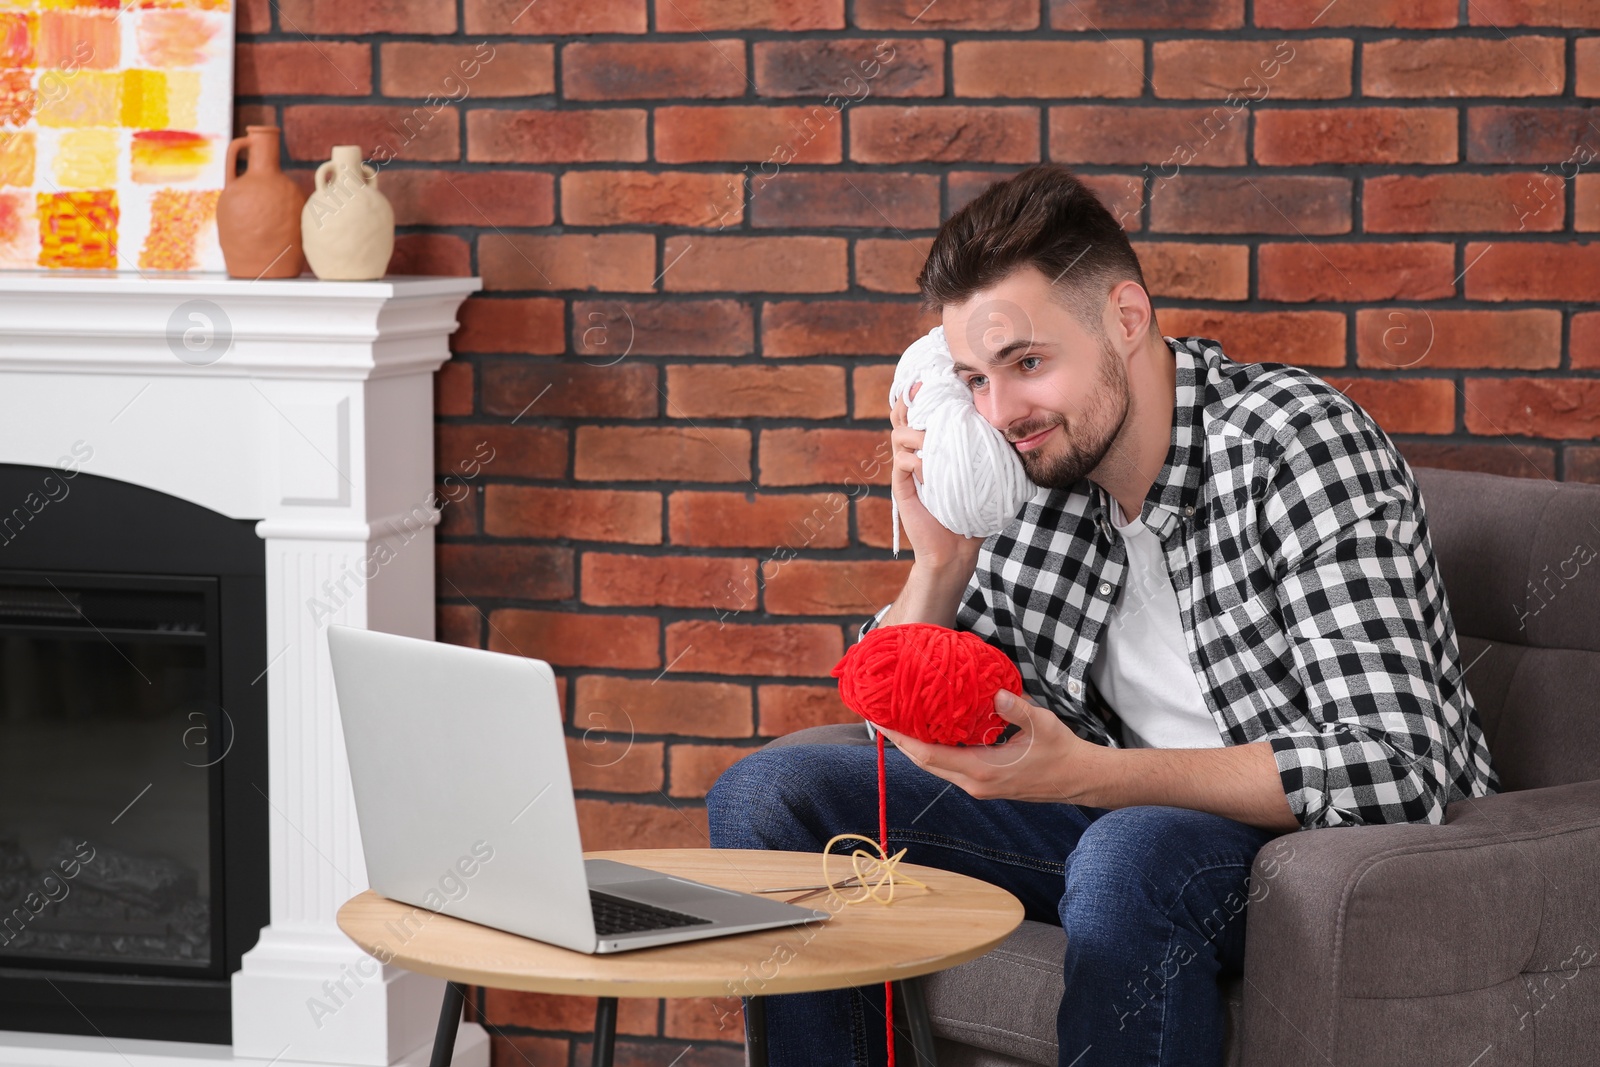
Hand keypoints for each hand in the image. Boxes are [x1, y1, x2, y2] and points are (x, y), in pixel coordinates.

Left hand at [876, 689, 1103, 804]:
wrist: (1079, 778)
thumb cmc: (1061, 751)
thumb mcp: (1040, 724)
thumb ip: (1016, 708)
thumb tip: (995, 692)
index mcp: (982, 771)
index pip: (931, 756)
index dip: (903, 740)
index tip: (883, 722)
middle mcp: (974, 783)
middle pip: (926, 763)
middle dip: (902, 741)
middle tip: (881, 716)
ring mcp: (978, 786)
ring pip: (937, 766)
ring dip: (916, 746)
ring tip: (899, 721)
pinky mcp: (983, 783)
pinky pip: (950, 766)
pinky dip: (934, 749)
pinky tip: (929, 730)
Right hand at [891, 381, 983, 569]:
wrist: (959, 548)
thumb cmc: (975, 510)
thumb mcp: (988, 475)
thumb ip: (995, 451)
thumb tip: (1023, 428)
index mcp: (935, 445)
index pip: (925, 411)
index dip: (926, 392)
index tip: (935, 377)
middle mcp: (917, 452)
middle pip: (903, 414)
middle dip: (910, 399)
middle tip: (921, 388)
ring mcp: (908, 468)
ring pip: (898, 433)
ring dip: (917, 432)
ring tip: (933, 440)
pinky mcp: (902, 487)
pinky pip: (901, 462)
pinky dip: (914, 460)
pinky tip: (929, 470)